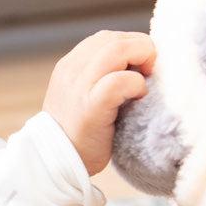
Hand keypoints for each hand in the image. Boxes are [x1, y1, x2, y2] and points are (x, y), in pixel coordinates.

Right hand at [43, 31, 154, 174]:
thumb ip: (99, 79)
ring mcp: (79, 86)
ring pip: (117, 49)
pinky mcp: (91, 105)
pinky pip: (120, 81)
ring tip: (147, 80)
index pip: (104, 39)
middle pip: (113, 39)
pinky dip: (136, 84)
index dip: (129, 46)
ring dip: (142, 58)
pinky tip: (138, 98)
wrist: (54, 166)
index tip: (141, 67)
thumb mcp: (82, 98)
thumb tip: (137, 67)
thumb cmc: (78, 136)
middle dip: (141, 48)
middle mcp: (71, 70)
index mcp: (69, 67)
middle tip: (151, 71)